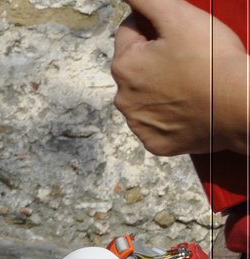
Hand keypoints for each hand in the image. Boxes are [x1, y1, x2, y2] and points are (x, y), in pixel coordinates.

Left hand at [113, 0, 248, 156]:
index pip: (129, 31)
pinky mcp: (157, 142)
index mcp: (124, 65)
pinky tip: (191, 103)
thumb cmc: (213, 62)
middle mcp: (124, 98)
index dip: (154, 24)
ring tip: (193, 78)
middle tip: (190, 53)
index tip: (176, 28)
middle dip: (157, 55)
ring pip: (147, 94)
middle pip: (137, 65)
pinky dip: (172, 113)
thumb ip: (148, 1)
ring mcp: (139, 124)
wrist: (240, 107)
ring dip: (163, 85)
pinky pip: (160, 123)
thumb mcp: (179, 17)